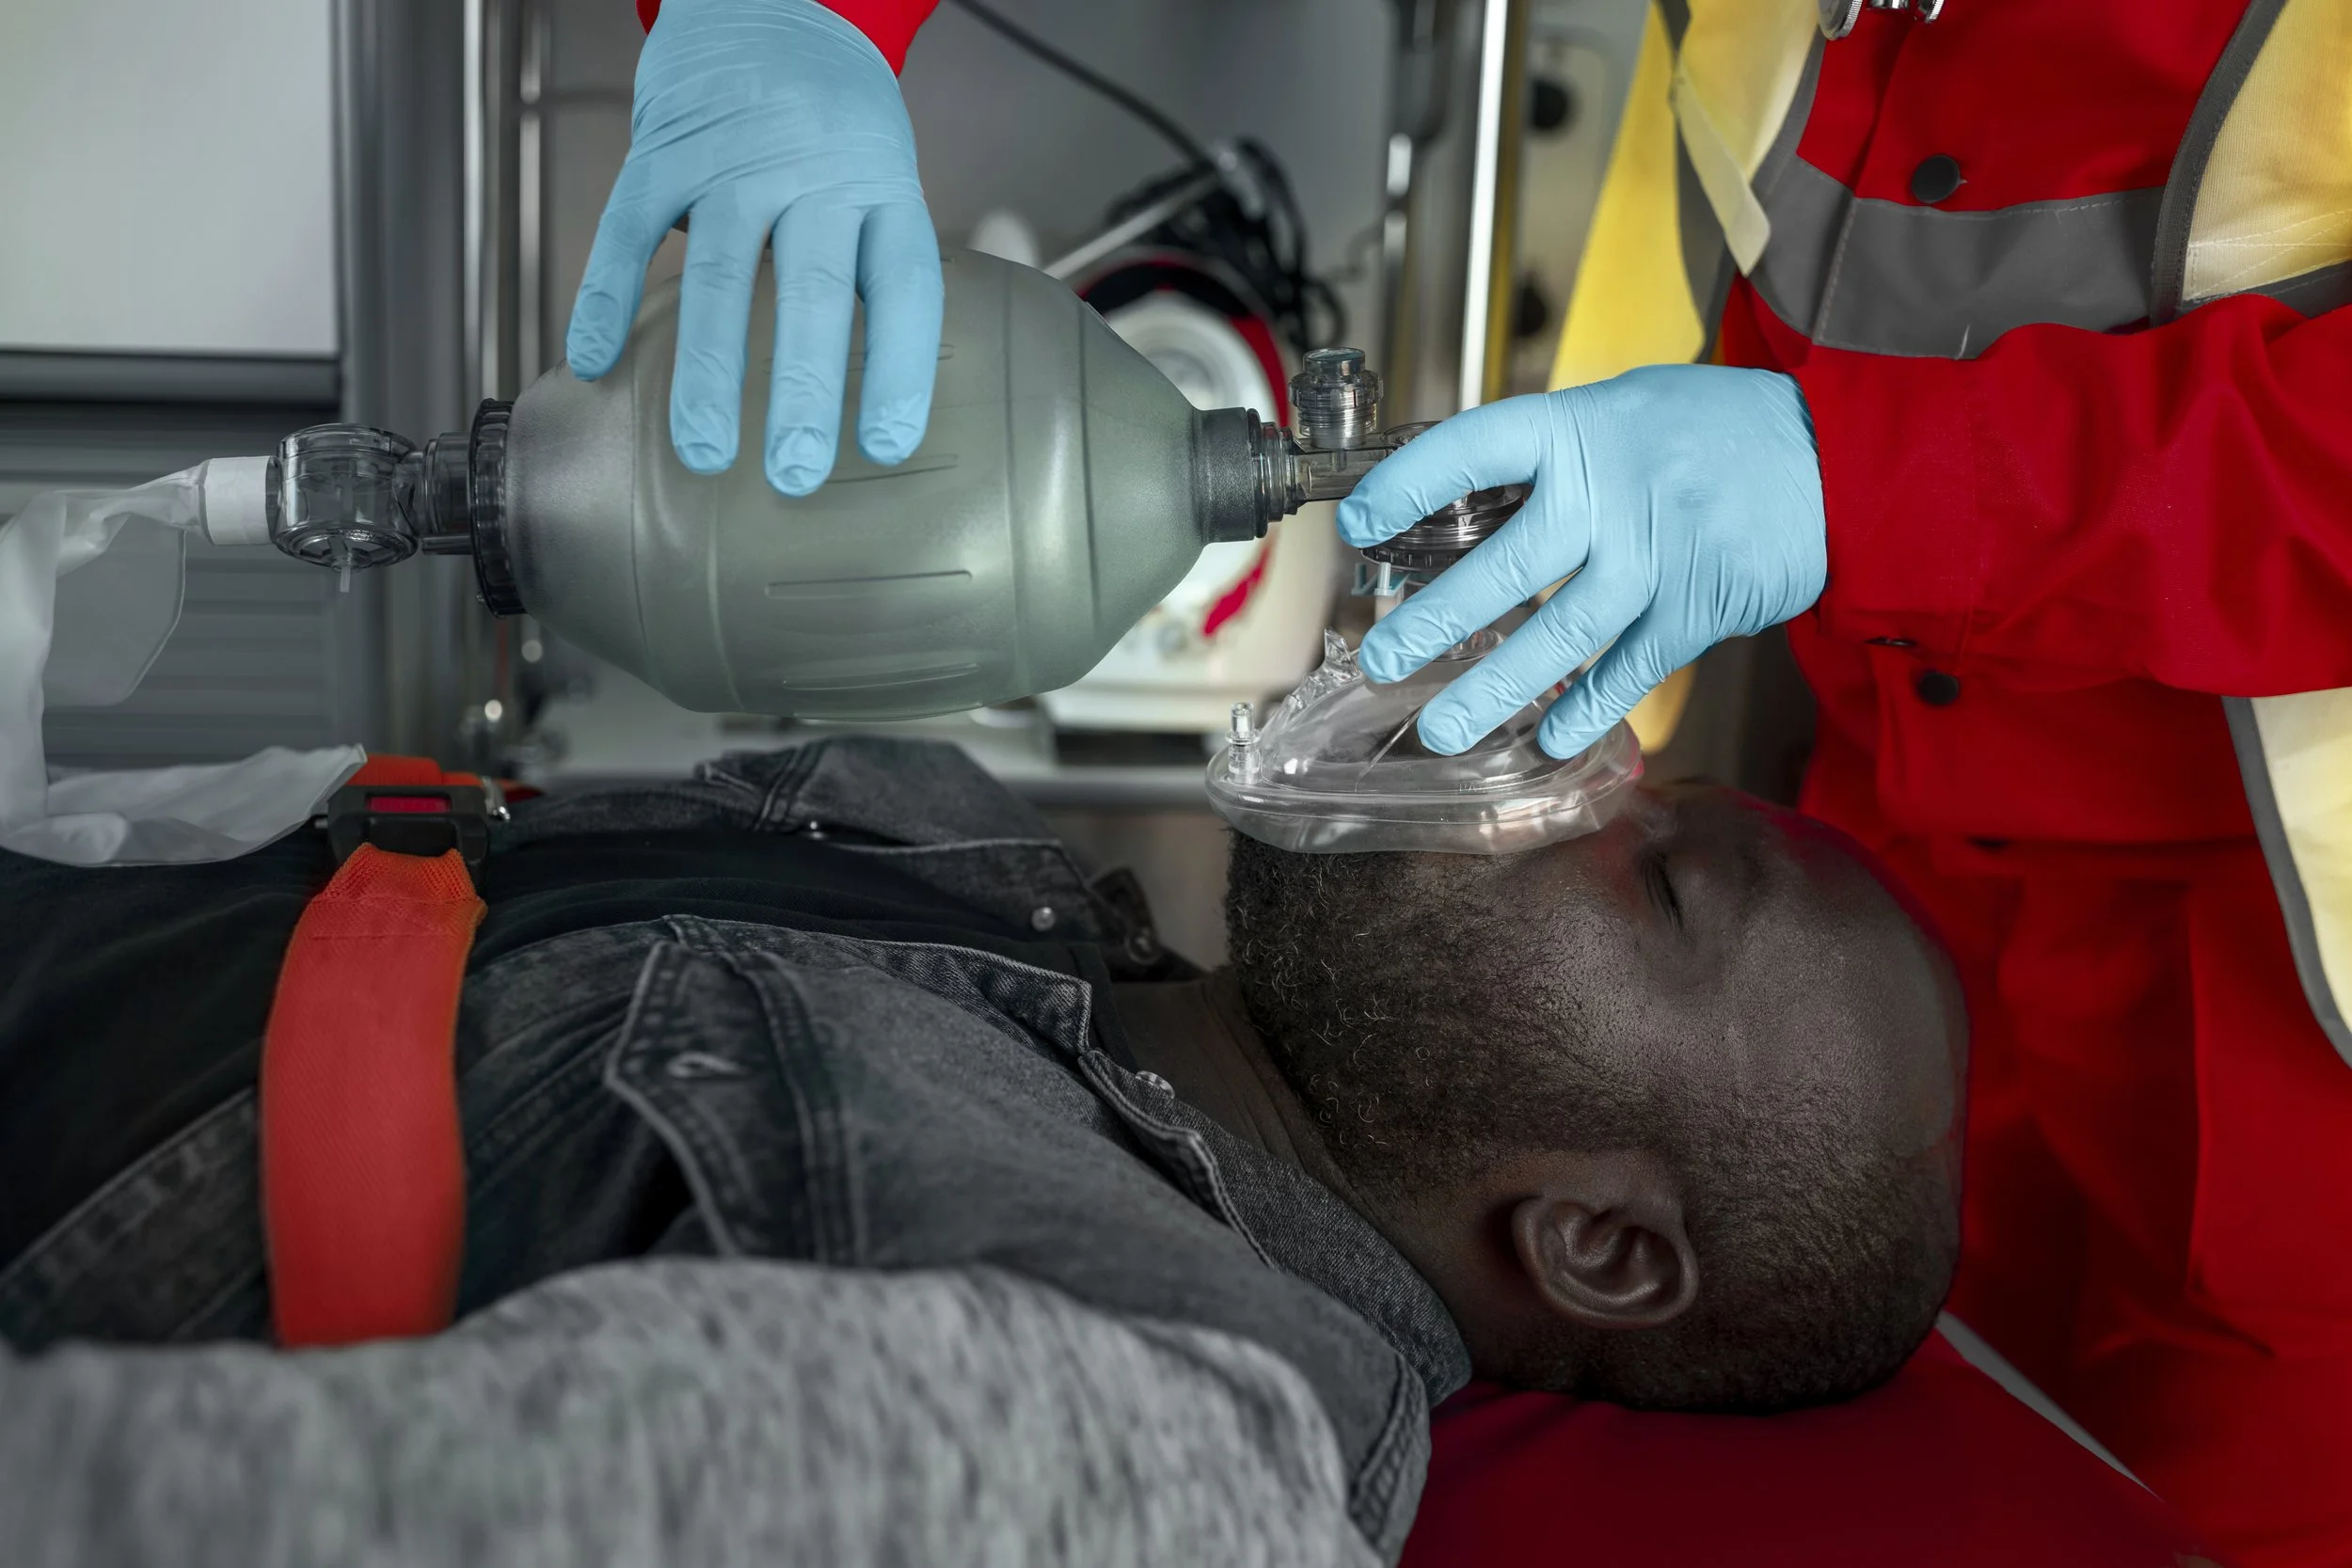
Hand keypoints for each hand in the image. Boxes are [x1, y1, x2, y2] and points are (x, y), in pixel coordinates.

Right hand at [565, 0, 941, 495]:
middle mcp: (813, 172)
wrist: (768, 4)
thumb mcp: (880, 180)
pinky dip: (607, 297)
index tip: (888, 446)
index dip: (899, 370)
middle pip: (813, 290)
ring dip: (708, 371)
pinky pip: (629, 230)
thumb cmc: (832, 119)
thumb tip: (870, 392)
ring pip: (720, 273)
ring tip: (705, 450)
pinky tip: (596, 362)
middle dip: (803, 391)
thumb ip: (869, 266)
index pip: (902, 287)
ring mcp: (733, 160)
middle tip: (795, 473)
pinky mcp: (663, 149)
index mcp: (880, 189)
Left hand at [1337, 365, 1826, 758]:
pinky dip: (1586, 711)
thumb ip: (1550, 455)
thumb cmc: (1713, 431)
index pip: (1472, 448)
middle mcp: (1613, 492)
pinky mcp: (1699, 608)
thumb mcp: (1624, 408)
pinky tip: (1546, 741)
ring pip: (1559, 638)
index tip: (1360, 525)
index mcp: (1581, 427)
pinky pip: (1627, 672)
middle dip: (1433, 623)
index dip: (1408, 485)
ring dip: (1494, 691)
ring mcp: (1658, 555)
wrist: (1840, 457)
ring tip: (1443, 728)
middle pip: (1504, 568)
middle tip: (1380, 660)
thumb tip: (1456, 505)